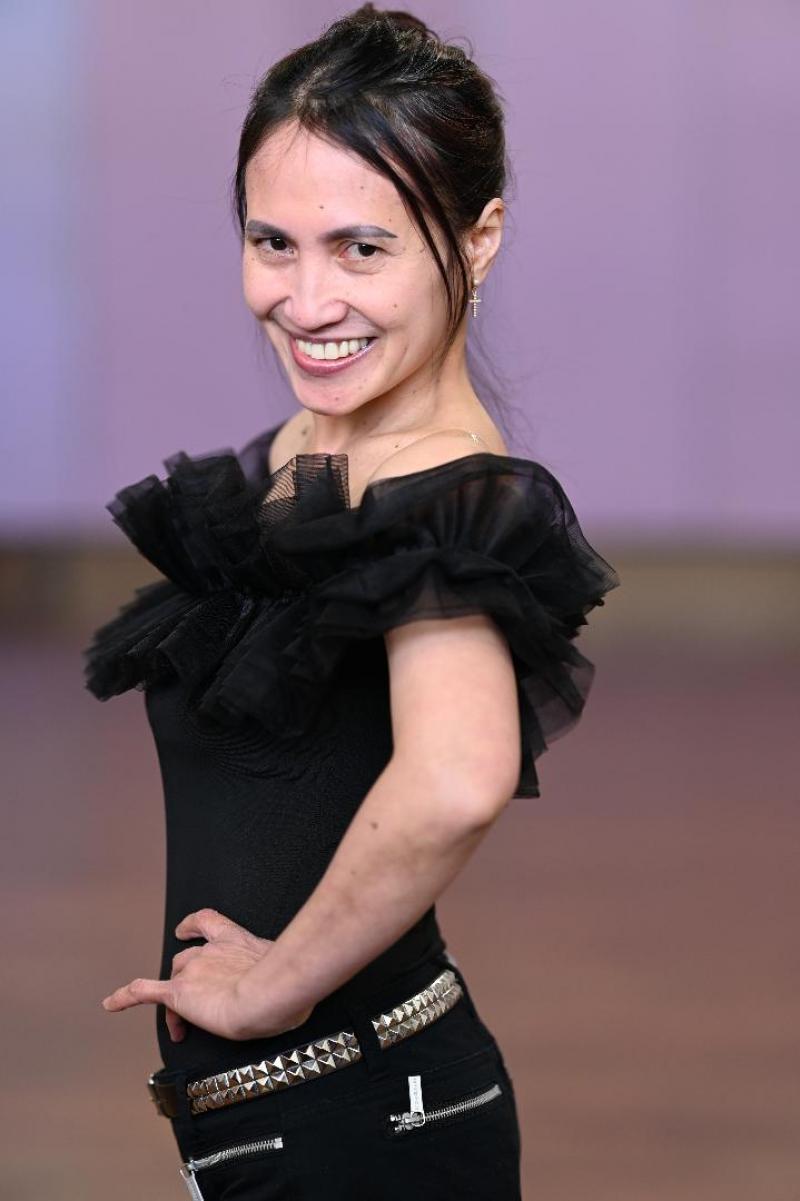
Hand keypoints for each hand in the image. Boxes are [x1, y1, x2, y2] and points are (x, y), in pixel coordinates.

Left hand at [100, 908, 315, 1040]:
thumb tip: (297, 992)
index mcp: (237, 941)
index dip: (193, 926)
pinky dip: (125, 996)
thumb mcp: (289, 972)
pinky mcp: (180, 994)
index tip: (184, 930)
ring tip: (182, 1029)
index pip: (208, 924)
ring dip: (175, 1004)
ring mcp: (193, 971)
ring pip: (173, 981)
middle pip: (186, 959)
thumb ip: (283, 976)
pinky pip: (145, 992)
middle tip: (197, 1008)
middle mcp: (211, 951)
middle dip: (186, 980)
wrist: (270, 993)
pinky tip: (110, 1003)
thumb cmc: (288, 985)